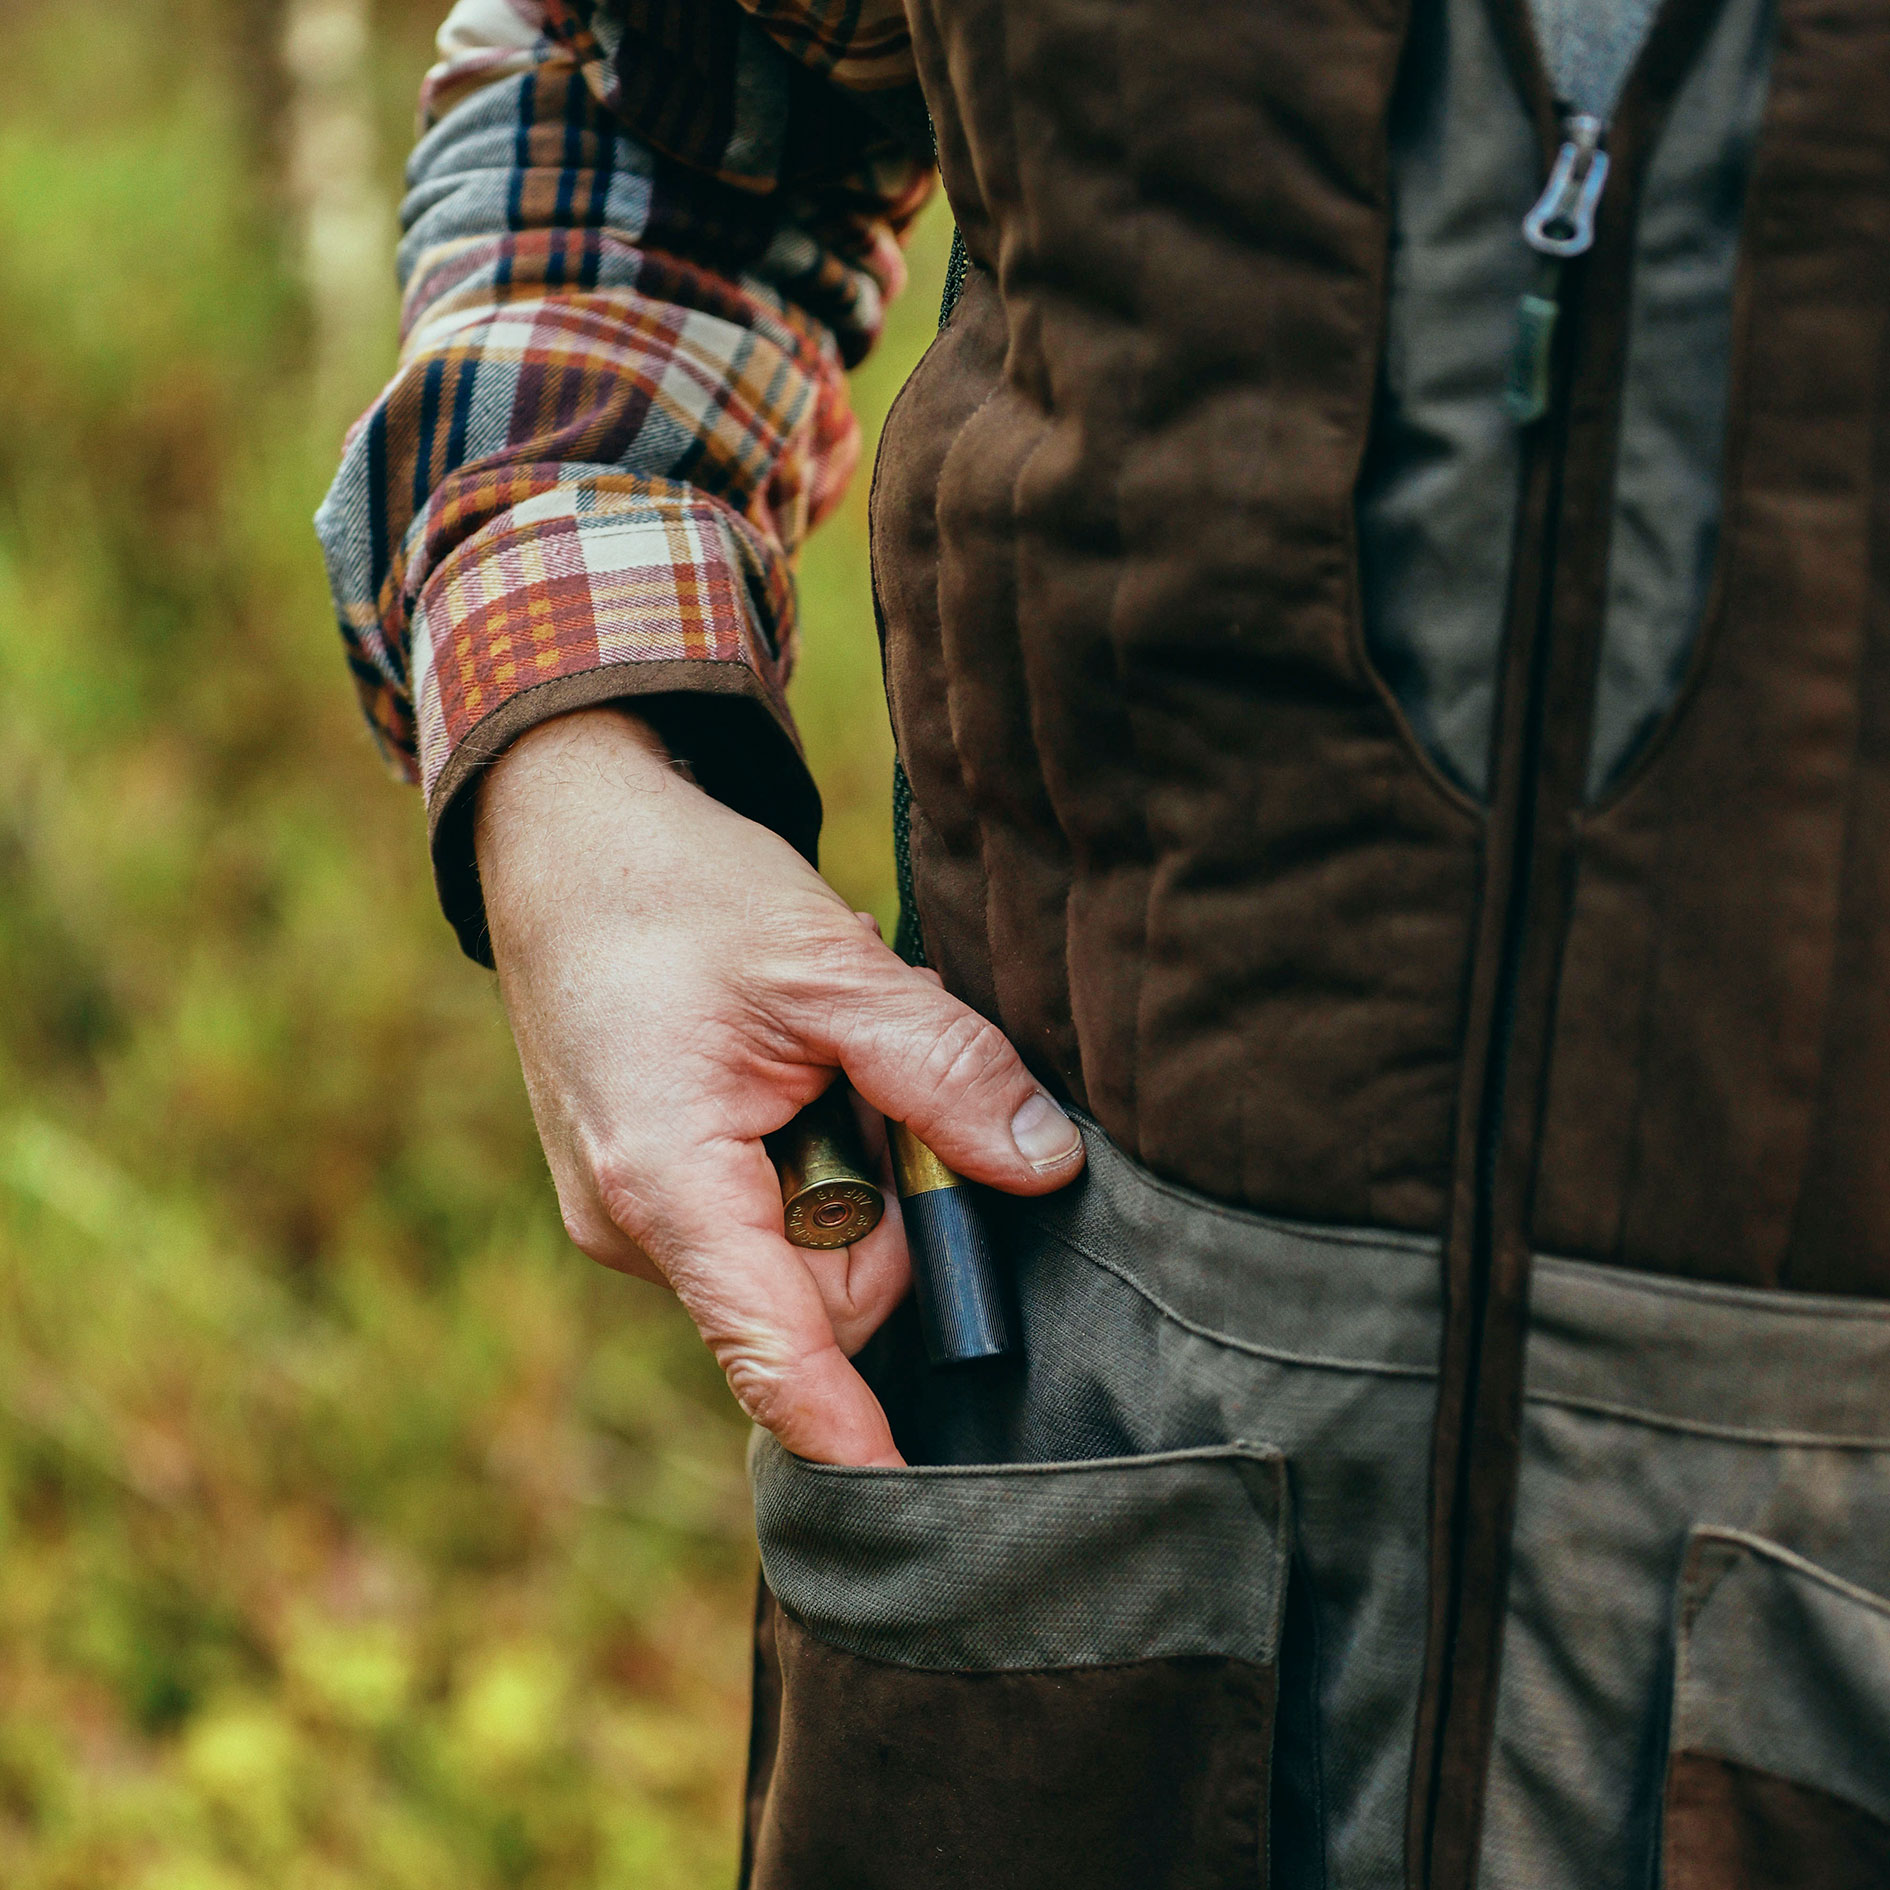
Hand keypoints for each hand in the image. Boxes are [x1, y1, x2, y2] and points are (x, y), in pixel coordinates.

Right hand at [474, 707, 1084, 1466]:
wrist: (560, 838)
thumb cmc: (676, 889)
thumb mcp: (826, 964)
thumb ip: (940, 1069)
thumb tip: (1045, 1167)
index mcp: (669, 1183)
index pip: (779, 1352)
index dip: (854, 1433)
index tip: (921, 1503)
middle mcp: (637, 1226)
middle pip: (826, 1289)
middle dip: (890, 1202)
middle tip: (877, 1072)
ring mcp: (632, 1212)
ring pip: (800, 1246)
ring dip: (849, 1161)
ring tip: (822, 1046)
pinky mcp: (643, 1186)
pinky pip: (762, 1212)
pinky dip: (804, 1150)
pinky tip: (789, 1061)